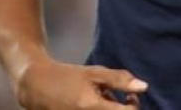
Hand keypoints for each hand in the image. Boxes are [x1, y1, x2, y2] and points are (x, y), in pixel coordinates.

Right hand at [14, 56, 146, 108]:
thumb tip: (144, 87)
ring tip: (100, 100)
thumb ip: (120, 80)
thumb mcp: (94, 73)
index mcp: (93, 107)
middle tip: (115, 99)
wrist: (36, 86)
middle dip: (120, 109)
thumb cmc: (68, 77)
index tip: (129, 96)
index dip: (133, 105)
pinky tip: (90, 106)